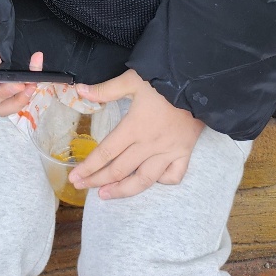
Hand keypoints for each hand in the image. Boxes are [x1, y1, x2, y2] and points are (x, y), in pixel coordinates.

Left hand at [70, 69, 203, 198]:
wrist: (199, 83)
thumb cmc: (164, 79)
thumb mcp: (132, 79)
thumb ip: (105, 89)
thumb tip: (80, 90)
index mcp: (134, 127)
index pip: (106, 153)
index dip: (89, 167)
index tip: (75, 177)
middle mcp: (149, 144)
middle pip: (119, 169)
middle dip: (98, 180)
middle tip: (82, 187)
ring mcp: (168, 152)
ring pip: (143, 180)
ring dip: (123, 190)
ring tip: (106, 195)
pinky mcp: (185, 153)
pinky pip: (173, 176)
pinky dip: (161, 181)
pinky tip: (150, 181)